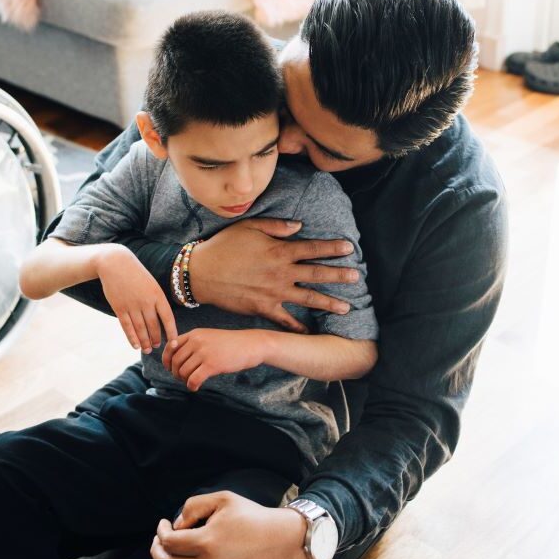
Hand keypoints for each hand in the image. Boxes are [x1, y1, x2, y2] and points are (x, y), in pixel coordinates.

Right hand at [95, 244, 176, 351]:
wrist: (115, 263)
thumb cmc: (136, 275)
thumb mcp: (152, 284)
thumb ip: (157, 300)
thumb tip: (162, 318)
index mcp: (157, 295)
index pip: (168, 318)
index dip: (171, 332)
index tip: (175, 342)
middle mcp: (146, 302)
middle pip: (154, 326)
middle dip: (156, 339)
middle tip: (157, 347)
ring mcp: (132, 305)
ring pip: (140, 329)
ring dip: (145, 341)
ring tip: (147, 350)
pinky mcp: (119, 308)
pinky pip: (127, 327)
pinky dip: (132, 338)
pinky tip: (136, 346)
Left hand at [150, 491, 308, 558]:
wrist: (284, 542)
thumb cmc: (254, 517)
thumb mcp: (224, 499)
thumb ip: (193, 506)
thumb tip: (176, 526)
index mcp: (207, 542)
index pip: (168, 543)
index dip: (161, 532)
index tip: (164, 525)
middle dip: (158, 551)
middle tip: (160, 542)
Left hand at [162, 329, 264, 390]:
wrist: (250, 345)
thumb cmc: (231, 343)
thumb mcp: (209, 337)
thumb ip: (194, 343)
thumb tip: (176, 359)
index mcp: (195, 334)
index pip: (171, 346)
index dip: (166, 359)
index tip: (169, 368)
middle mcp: (197, 341)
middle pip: (175, 361)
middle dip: (176, 373)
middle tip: (183, 378)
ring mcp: (204, 353)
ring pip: (183, 372)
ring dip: (184, 380)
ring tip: (191, 382)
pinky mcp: (212, 365)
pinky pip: (193, 379)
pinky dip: (192, 386)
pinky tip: (196, 387)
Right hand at [188, 218, 359, 332]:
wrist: (201, 273)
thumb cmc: (224, 246)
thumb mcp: (249, 227)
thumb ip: (276, 226)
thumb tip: (299, 226)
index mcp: (279, 251)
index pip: (313, 248)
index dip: (332, 248)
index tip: (350, 247)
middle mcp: (281, 273)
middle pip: (317, 274)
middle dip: (339, 275)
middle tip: (357, 277)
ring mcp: (274, 293)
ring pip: (308, 298)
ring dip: (329, 303)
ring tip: (347, 308)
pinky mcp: (263, 308)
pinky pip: (285, 320)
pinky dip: (298, 328)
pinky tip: (310, 333)